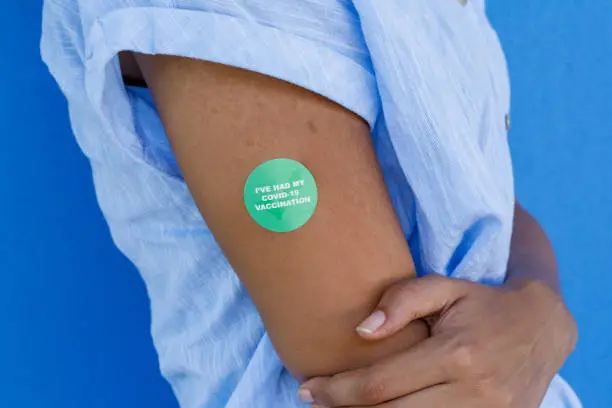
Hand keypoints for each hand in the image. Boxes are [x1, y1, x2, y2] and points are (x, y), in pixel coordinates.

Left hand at [298, 275, 576, 407]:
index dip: (335, 391)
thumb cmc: (482, 303)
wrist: (543, 327)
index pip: (379, 386)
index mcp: (456, 354)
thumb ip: (401, 301)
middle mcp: (474, 393)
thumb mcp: (444, 287)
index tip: (307, 389)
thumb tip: (361, 331)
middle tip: (316, 401)